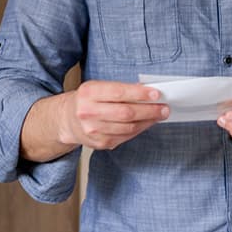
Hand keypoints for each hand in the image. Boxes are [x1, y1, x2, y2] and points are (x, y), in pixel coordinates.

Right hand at [20, 81, 168, 161]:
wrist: (68, 119)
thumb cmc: (88, 99)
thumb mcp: (99, 87)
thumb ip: (121, 89)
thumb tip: (148, 92)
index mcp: (89, 92)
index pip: (119, 93)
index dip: (140, 94)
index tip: (156, 93)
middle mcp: (88, 111)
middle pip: (125, 113)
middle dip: (149, 110)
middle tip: (164, 107)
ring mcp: (93, 130)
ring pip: (127, 127)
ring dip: (147, 121)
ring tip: (159, 115)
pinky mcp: (99, 143)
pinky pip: (124, 137)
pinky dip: (138, 130)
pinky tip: (146, 123)